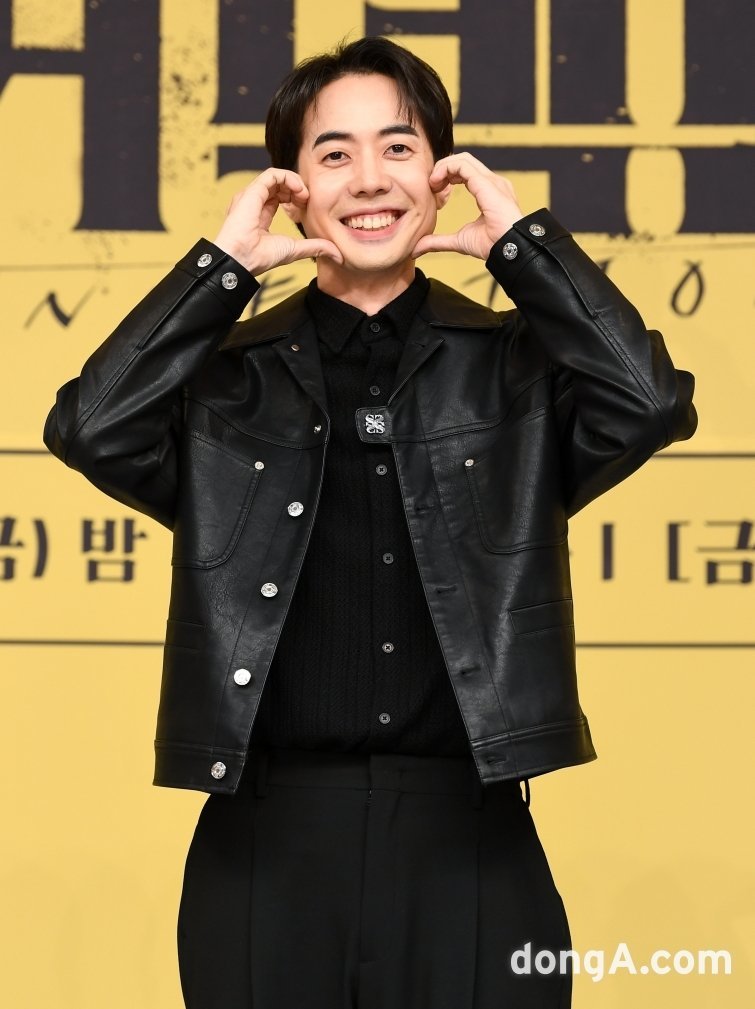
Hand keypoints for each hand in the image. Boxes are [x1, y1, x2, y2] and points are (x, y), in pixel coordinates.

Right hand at [212, 168, 342, 275]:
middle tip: (307, 200)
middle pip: (278, 184)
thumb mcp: (295, 250)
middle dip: (297, 188)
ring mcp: (252, 196)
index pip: (279, 195)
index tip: (306, 205)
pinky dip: (288, 177)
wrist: (242, 260)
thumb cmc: (260, 257)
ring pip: (276, 176)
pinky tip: (299, 190)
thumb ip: (315, 248)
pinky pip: (272, 174)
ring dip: (295, 182)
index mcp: (260, 214)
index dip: (296, 196)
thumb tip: (338, 254)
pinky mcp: (252, 191)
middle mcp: (254, 202)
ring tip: (304, 195)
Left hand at [412, 153, 523, 260]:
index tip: (435, 190)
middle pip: (464, 161)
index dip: (447, 176)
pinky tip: (437, 182)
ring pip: (463, 159)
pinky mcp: (487, 183)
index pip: (466, 172)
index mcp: (488, 191)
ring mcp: (491, 180)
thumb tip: (418, 247)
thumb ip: (439, 241)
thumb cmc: (492, 245)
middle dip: (444, 169)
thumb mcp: (459, 241)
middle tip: (431, 185)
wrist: (509, 250)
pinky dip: (446, 169)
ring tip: (433, 182)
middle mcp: (492, 182)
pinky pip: (463, 165)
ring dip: (443, 167)